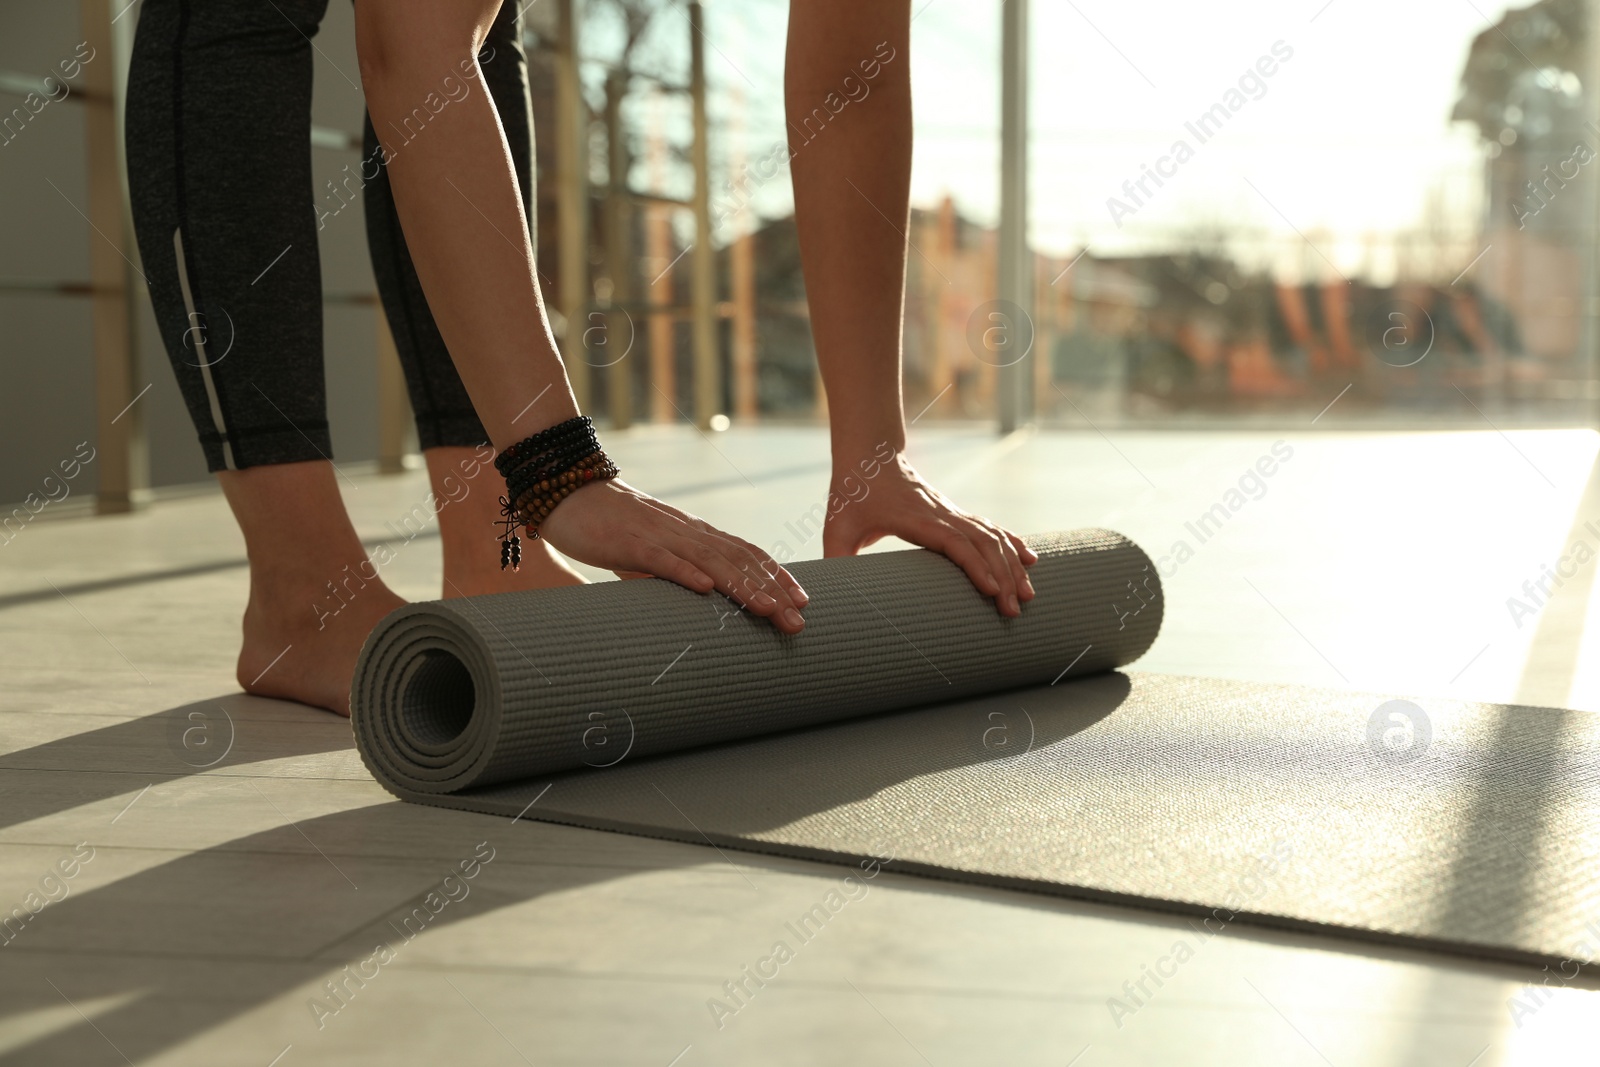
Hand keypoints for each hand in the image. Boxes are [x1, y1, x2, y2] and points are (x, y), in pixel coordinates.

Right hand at [538, 478, 809, 633]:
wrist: (565, 491)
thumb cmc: (609, 527)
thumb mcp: (651, 554)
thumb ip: (676, 572)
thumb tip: (698, 600)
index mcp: (694, 534)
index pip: (746, 553)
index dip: (776, 575)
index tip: (801, 601)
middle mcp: (685, 532)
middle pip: (738, 560)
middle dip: (771, 590)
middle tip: (798, 620)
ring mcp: (659, 535)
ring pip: (709, 561)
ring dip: (740, 586)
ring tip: (766, 610)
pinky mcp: (628, 542)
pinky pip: (661, 559)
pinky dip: (685, 573)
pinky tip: (706, 590)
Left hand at [822, 451, 1037, 616]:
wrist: (867, 455)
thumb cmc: (851, 493)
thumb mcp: (836, 529)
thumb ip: (835, 561)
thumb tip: (827, 598)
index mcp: (917, 519)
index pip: (954, 543)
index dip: (976, 566)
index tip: (993, 591)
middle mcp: (941, 513)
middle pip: (983, 543)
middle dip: (1004, 576)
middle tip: (1015, 611)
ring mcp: (951, 511)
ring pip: (992, 536)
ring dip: (1012, 564)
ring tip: (1027, 595)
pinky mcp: (954, 513)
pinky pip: (990, 527)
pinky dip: (1012, 543)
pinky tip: (1029, 559)